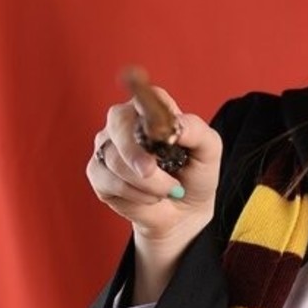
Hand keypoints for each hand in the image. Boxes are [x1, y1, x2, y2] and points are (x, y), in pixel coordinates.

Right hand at [88, 82, 222, 301]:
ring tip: (168, 190)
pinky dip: (134, 194)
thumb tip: (177, 127)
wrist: (184, 211)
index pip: (143, 95)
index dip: (146, 108)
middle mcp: (124, 122)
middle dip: (136, 153)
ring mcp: (107, 146)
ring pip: (115, 158)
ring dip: (147, 183)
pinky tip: (150, 198)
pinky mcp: (98, 172)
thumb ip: (197, 132)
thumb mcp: (209, 151)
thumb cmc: (195, 175)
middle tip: (151, 171)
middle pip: (118, 123)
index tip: (157, 129)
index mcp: (151, 108)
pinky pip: (107, 180)